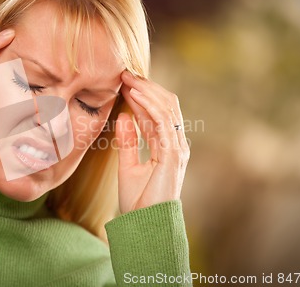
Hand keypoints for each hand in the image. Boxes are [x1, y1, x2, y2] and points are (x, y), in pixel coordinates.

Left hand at [115, 71, 189, 213]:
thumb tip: (123, 117)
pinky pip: (161, 122)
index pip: (156, 114)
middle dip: (146, 87)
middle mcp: (175, 144)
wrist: (144, 226)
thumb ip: (128, 142)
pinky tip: (134, 94)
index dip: (142, 96)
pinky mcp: (172, 154)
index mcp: (166, 147)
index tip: (123, 83)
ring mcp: (176, 148)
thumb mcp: (128, 166)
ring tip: (128, 78)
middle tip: (125, 73)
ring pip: (166, 109)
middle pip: (165, 105)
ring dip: (147, 91)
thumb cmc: (138, 202)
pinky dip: (149, 105)